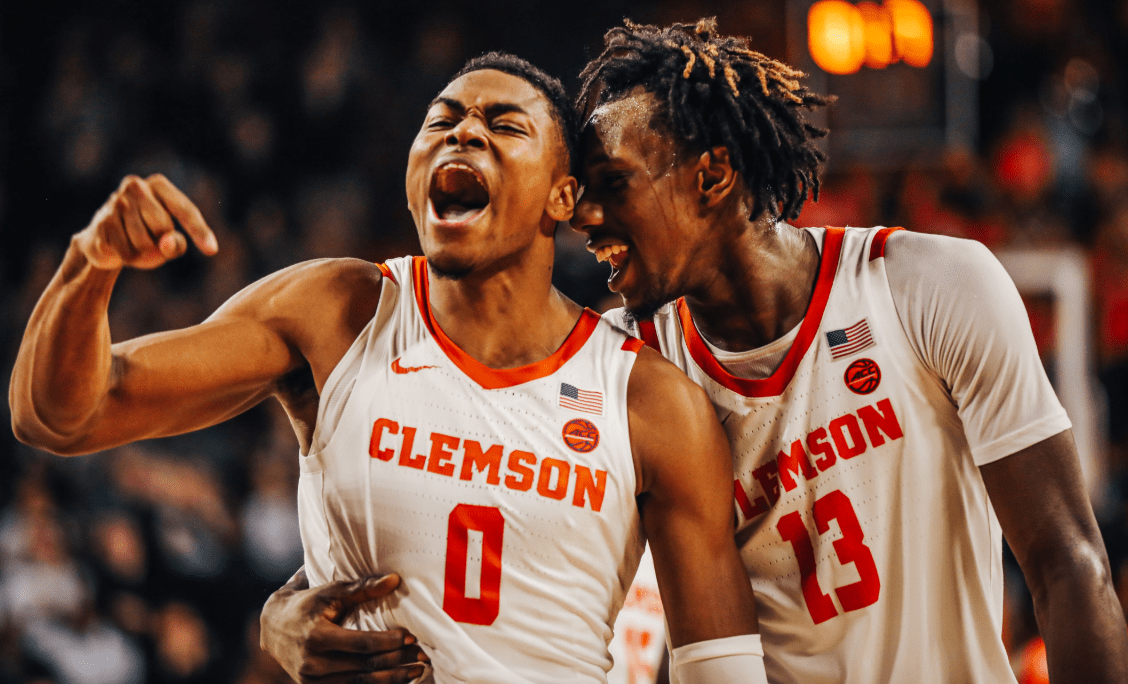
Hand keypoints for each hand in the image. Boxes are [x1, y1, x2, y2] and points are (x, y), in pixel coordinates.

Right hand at [74, 174, 217, 270]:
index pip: (185, 209)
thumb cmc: (145, 238)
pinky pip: (126, 251)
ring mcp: (116, 202)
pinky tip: (120, 247)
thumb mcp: (169, 242)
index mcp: (159, 185)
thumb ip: (176, 243)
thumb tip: (166, 242)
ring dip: (144, 252)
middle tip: (150, 239)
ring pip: (144, 242)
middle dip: (161, 242)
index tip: (212, 251)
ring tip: (134, 243)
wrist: (104, 242)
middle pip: (164, 227)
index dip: (199, 231)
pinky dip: (128, 258)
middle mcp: (135, 186)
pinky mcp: (103, 221)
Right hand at [260, 568, 428, 683]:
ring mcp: (312, 681)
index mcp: (316, 636)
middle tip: (422, 657)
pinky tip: (394, 681)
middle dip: (396, 663)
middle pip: (364, 667)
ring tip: (415, 672)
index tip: (411, 638)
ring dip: (391, 680)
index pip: (362, 644)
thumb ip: (362, 589)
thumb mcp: (331, 592)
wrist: (272, 628)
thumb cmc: (307, 604)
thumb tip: (395, 580)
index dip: (389, 642)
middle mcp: (313, 663)